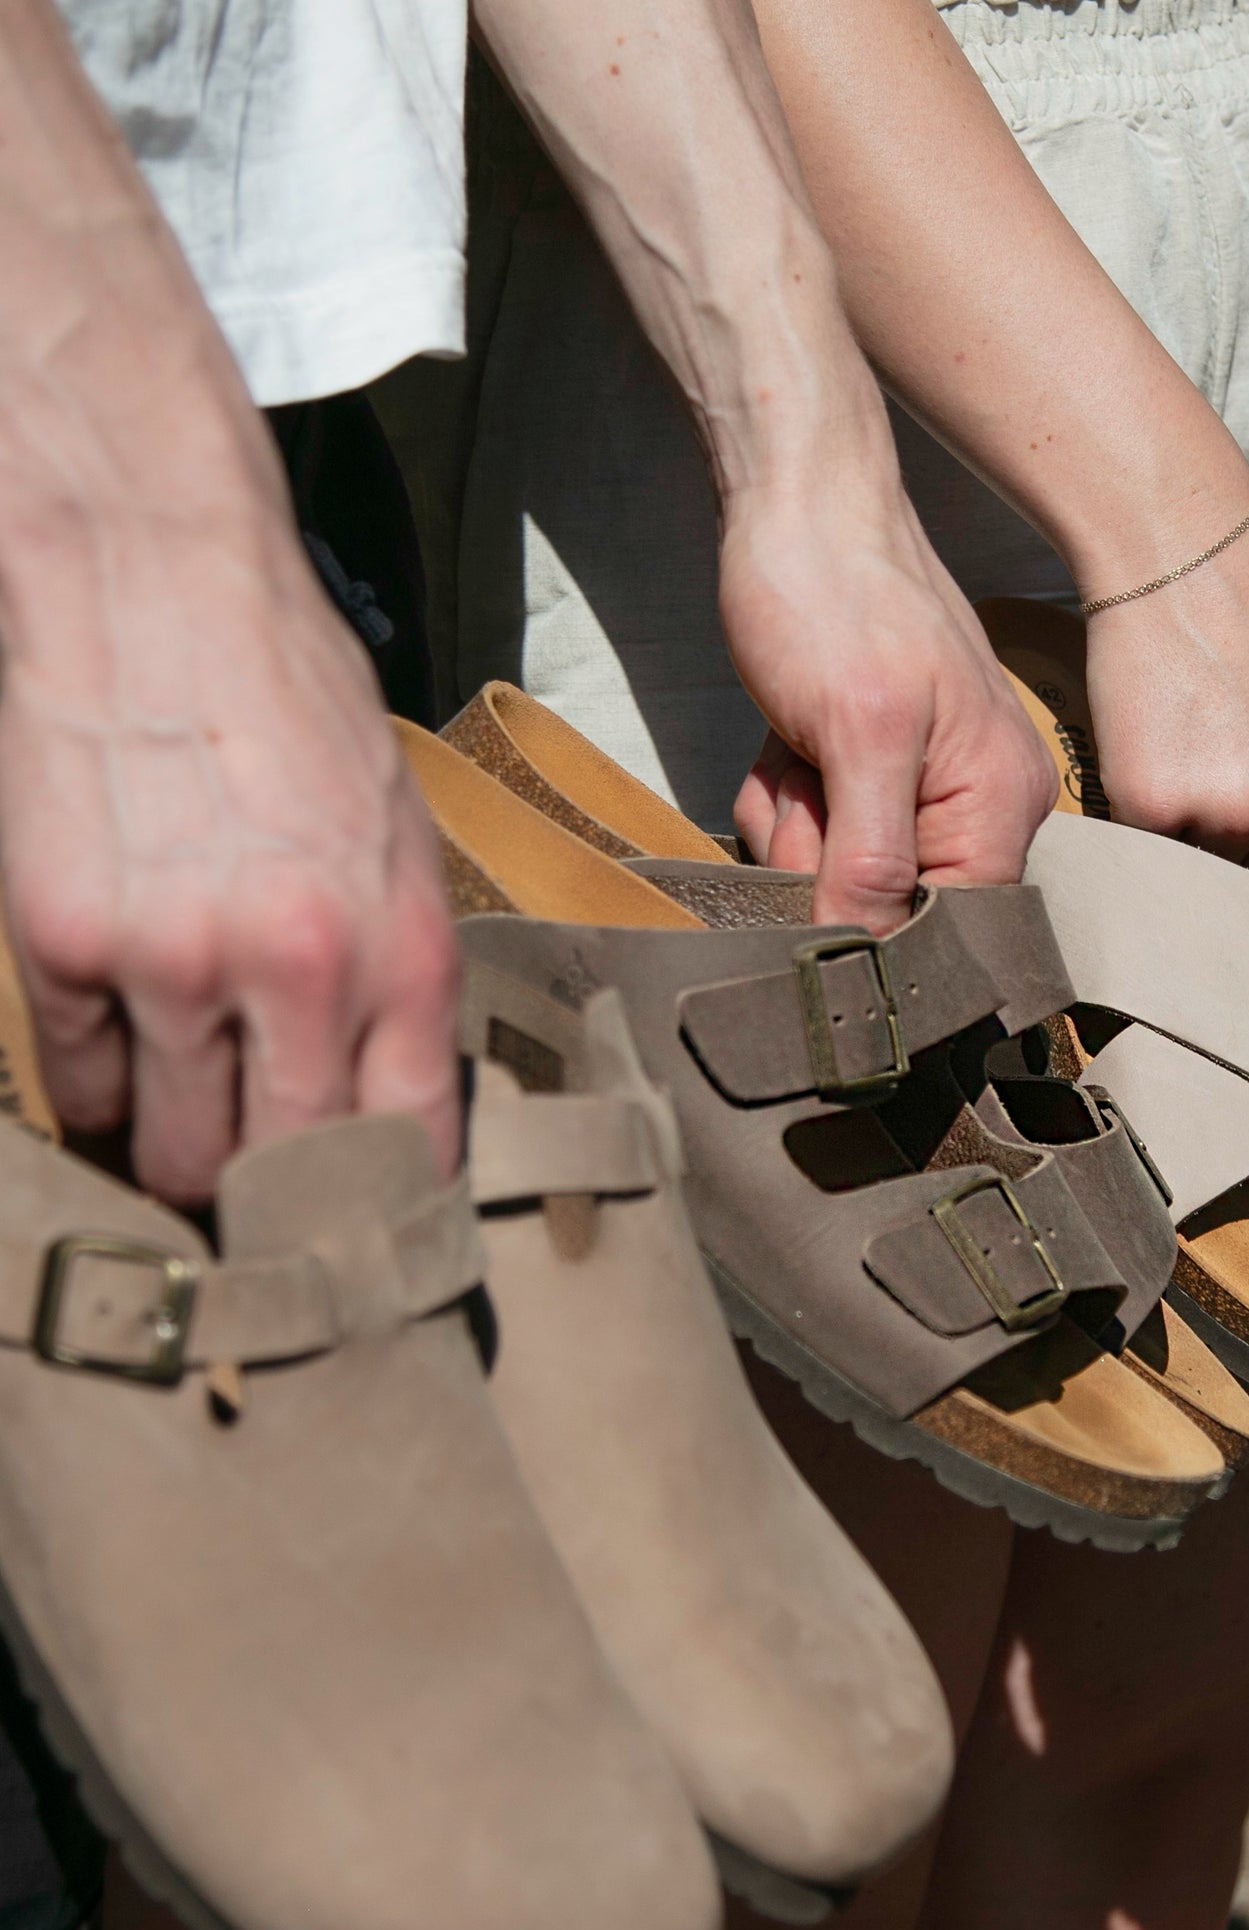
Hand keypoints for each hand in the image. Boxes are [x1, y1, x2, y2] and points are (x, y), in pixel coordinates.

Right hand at [0, 446, 460, 1206]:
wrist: (157, 581)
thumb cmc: (294, 708)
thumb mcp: (399, 841)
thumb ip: (397, 980)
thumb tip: (387, 1109)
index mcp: (401, 950)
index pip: (407, 1147)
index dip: (385, 1218)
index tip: (368, 1250)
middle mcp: (297, 972)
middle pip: (285, 1176)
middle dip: (276, 1207)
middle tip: (263, 1203)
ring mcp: (173, 962)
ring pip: (174, 1150)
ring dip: (178, 1150)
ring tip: (185, 1113)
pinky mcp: (63, 942)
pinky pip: (78, 1084)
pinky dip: (96, 1088)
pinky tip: (119, 1047)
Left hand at [724, 477, 1055, 929]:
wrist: (797, 500)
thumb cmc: (835, 594)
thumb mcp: (857, 736)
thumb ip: (870, 860)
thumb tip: (866, 960)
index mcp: (1003, 805)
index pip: (951, 932)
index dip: (878, 931)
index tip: (824, 884)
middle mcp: (977, 808)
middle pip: (883, 906)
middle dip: (821, 853)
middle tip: (811, 771)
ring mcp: (921, 790)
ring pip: (833, 873)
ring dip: (792, 818)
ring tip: (797, 741)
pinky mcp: (869, 774)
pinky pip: (812, 832)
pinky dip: (781, 792)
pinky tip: (785, 737)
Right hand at [1084, 513, 1248, 896]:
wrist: (1191, 559)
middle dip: (1243, 860)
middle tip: (1220, 789)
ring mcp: (1230, 815)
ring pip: (1204, 874)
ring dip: (1191, 839)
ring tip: (1189, 758)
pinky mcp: (1154, 805)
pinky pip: (1146, 846)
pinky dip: (1142, 814)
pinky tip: (1152, 750)